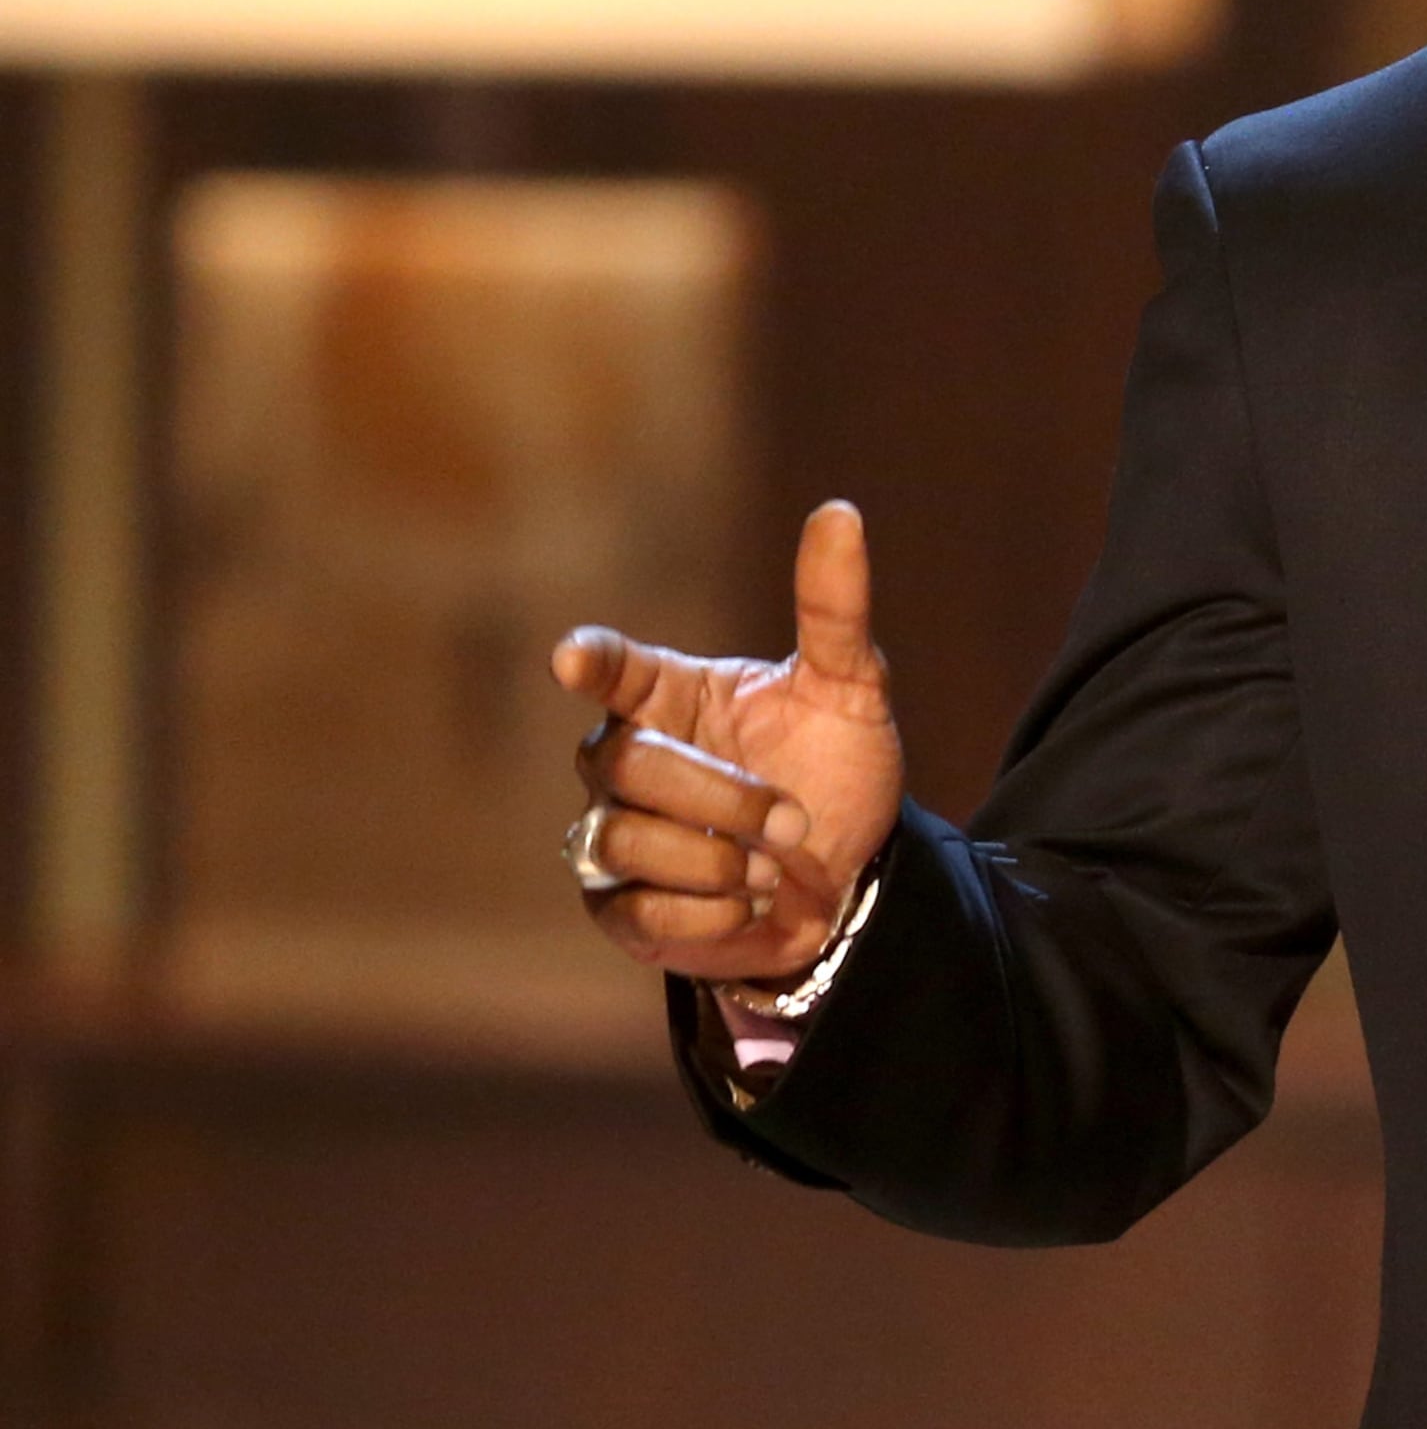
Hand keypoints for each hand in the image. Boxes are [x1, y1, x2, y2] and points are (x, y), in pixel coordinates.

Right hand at [554, 500, 907, 982]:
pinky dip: (705, 914)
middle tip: (792, 822)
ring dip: (714, 861)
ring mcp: (615, 835)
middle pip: (623, 763)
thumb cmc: (835, 771)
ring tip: (773, 870)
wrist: (850, 880)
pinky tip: (750, 906)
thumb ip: (836, 612)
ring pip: (619, 839)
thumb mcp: (851, 690)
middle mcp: (628, 761)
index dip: (592, 662)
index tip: (573, 658)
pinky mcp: (621, 909)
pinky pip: (635, 909)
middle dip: (719, 798)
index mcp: (672, 697)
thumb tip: (840, 513)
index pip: (614, 669)